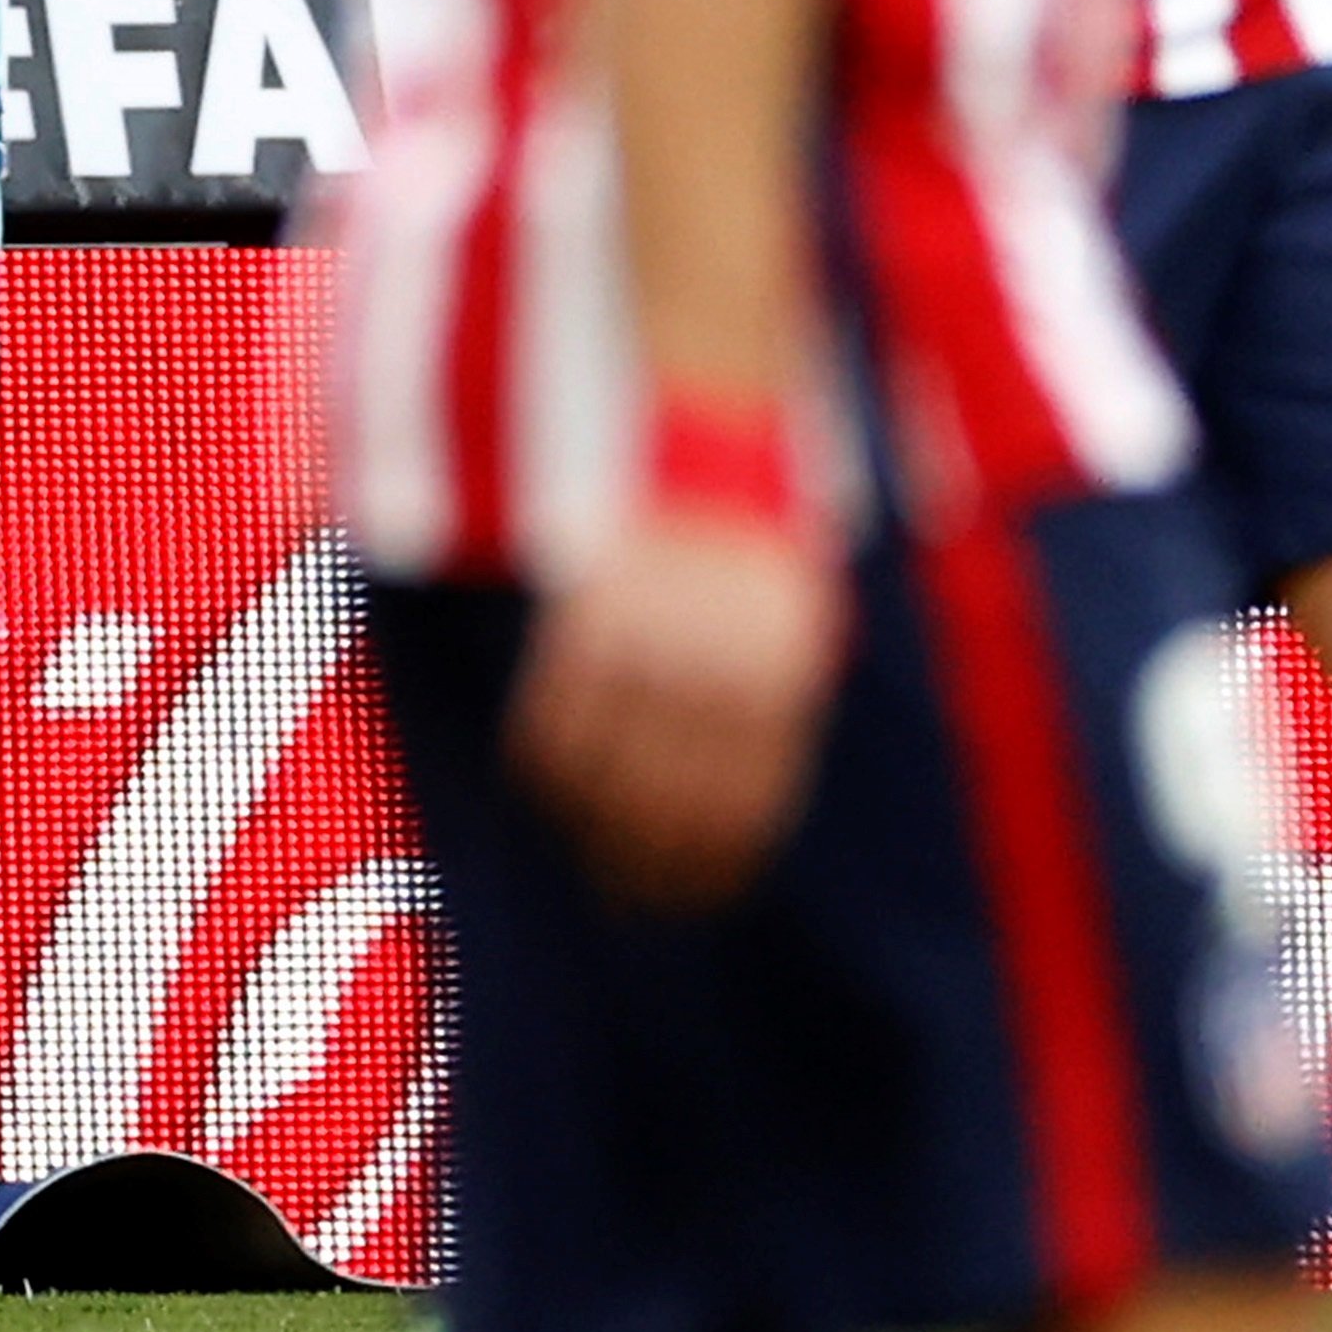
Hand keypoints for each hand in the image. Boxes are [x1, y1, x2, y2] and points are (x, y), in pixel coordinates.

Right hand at [505, 515, 847, 908]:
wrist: (710, 428)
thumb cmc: (753, 546)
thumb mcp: (792, 632)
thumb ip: (766, 717)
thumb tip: (727, 824)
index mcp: (778, 685)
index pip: (737, 812)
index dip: (704, 869)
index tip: (680, 902)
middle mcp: (715, 673)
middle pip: (668, 807)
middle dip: (641, 866)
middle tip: (620, 897)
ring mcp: (647, 646)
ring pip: (602, 773)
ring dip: (584, 827)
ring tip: (576, 850)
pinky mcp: (587, 618)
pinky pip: (553, 718)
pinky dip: (541, 765)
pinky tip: (539, 787)